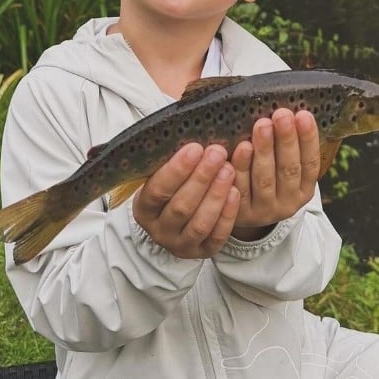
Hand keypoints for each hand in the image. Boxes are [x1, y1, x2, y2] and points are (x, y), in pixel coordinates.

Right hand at [132, 142, 239, 258]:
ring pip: (199, 223)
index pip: (157, 190)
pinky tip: (235, 192)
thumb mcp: (161, 173)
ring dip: (216, 195)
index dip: (176, 170)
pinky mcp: (203, 252)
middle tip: (217, 153)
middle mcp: (159, 230)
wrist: (175, 220)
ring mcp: (181, 244)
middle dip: (201, 178)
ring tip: (229, 170)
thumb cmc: (170, 187)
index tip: (195, 148)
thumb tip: (187, 128)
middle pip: (181, 206)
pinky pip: (216, 236)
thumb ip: (171, 158)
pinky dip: (227, 215)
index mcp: (143, 208)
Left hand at [230, 109, 319, 239]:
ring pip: (265, 179)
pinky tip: (242, 147)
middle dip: (286, 140)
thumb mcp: (283, 164)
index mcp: (304, 189)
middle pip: (288, 170)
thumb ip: (287, 143)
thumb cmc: (266, 175)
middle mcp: (288, 203)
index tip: (304, 115)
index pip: (310, 163)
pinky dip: (242, 166)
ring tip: (262, 125)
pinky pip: (241, 188)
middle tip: (281, 115)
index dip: (308, 140)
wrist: (242, 210)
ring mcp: (264, 209)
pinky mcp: (241, 212)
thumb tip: (291, 107)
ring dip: (264, 150)